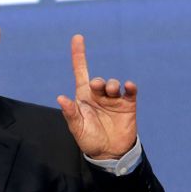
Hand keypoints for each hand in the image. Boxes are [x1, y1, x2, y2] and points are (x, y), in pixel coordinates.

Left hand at [56, 34, 137, 159]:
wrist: (110, 153)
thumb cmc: (89, 140)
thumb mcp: (77, 128)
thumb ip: (70, 113)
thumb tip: (60, 98)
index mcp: (83, 98)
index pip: (80, 72)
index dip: (78, 55)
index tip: (77, 37)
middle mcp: (98, 96)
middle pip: (98, 80)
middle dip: (98, 81)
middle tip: (98, 88)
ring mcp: (114, 99)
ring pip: (113, 83)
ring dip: (112, 85)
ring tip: (111, 93)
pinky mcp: (128, 105)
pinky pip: (130, 91)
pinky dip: (130, 86)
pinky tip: (128, 86)